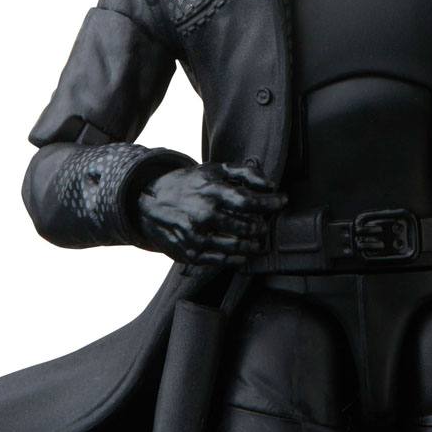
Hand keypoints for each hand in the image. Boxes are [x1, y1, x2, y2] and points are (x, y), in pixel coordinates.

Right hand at [136, 162, 285, 264]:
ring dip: (253, 245)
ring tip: (260, 241)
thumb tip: (270, 185)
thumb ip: (244, 174)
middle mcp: (203, 215)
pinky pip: (221, 261)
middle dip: (262, 226)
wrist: (149, 203)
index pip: (249, 201)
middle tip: (266, 224)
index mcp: (210, 192)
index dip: (270, 203)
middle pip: (245, 226)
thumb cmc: (188, 184)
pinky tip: (243, 254)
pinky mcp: (190, 253)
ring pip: (236, 247)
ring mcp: (196, 236)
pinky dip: (237, 259)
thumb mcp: (214, 170)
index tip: (282, 201)